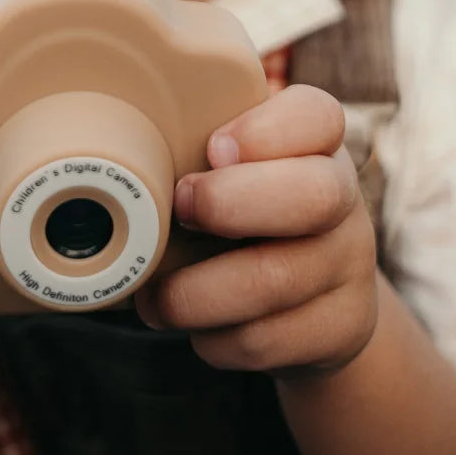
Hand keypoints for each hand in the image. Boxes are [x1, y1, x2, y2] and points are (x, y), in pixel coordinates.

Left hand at [133, 84, 376, 380]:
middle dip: (229, 205)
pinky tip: (198, 326)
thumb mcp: (233, 168)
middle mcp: (342, 196)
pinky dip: (215, 339)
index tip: (212, 149)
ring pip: (276, 281)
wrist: (313, 298)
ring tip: (156, 295)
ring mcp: (349, 264)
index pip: (316, 115)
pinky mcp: (342, 327)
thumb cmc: (246, 212)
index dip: (265, 131)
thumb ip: (194, 145)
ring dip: (196, 293)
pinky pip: (268, 340)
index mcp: (315, 142)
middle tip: (178, 211)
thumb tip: (106, 139)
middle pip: (314, 196)